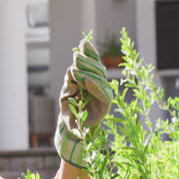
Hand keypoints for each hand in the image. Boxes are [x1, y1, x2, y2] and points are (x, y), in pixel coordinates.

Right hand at [54, 39, 112, 168]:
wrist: (76, 122)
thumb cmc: (75, 129)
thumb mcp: (74, 132)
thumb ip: (76, 132)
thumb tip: (77, 134)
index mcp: (102, 109)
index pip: (104, 95)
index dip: (96, 87)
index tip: (85, 81)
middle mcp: (101, 93)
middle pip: (100, 79)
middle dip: (89, 70)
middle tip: (77, 62)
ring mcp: (94, 84)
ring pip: (96, 69)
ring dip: (87, 61)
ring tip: (77, 55)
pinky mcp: (88, 76)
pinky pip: (91, 63)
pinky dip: (88, 54)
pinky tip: (84, 44)